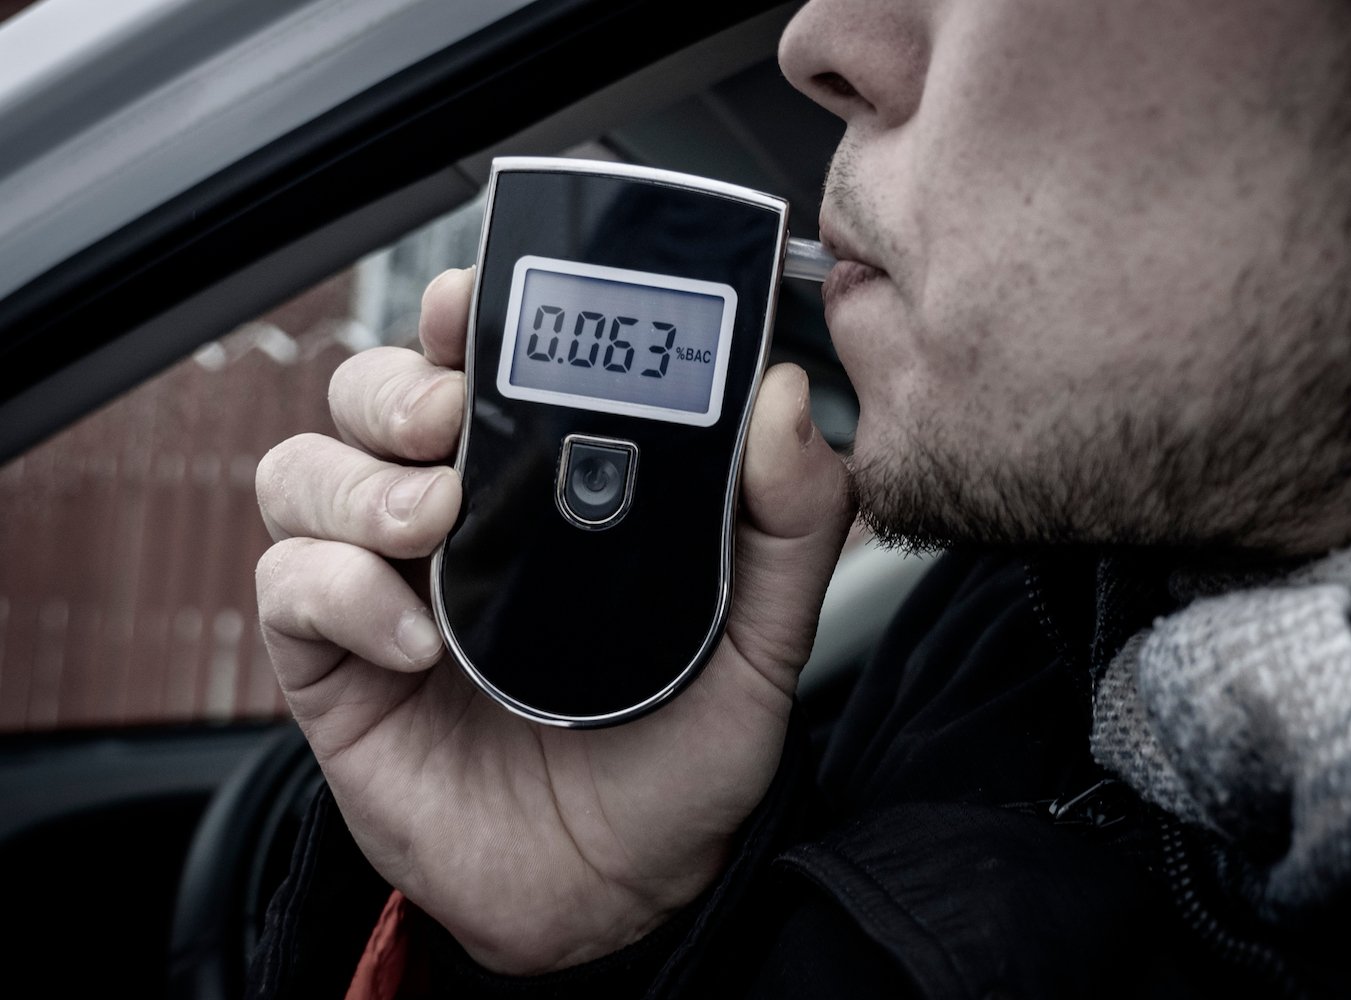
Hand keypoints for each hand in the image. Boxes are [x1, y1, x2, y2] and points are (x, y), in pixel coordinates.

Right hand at [254, 267, 852, 973]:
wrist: (617, 890)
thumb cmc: (680, 757)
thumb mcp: (763, 639)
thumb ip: (790, 523)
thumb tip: (784, 397)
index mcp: (542, 490)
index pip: (474, 363)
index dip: (457, 315)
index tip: (473, 304)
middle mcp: (453, 521)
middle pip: (368, 394)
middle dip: (394, 385)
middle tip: (451, 421)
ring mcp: (385, 586)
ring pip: (303, 470)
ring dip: (356, 479)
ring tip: (433, 521)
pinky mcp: (335, 665)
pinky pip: (287, 587)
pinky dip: (338, 592)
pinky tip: (418, 642)